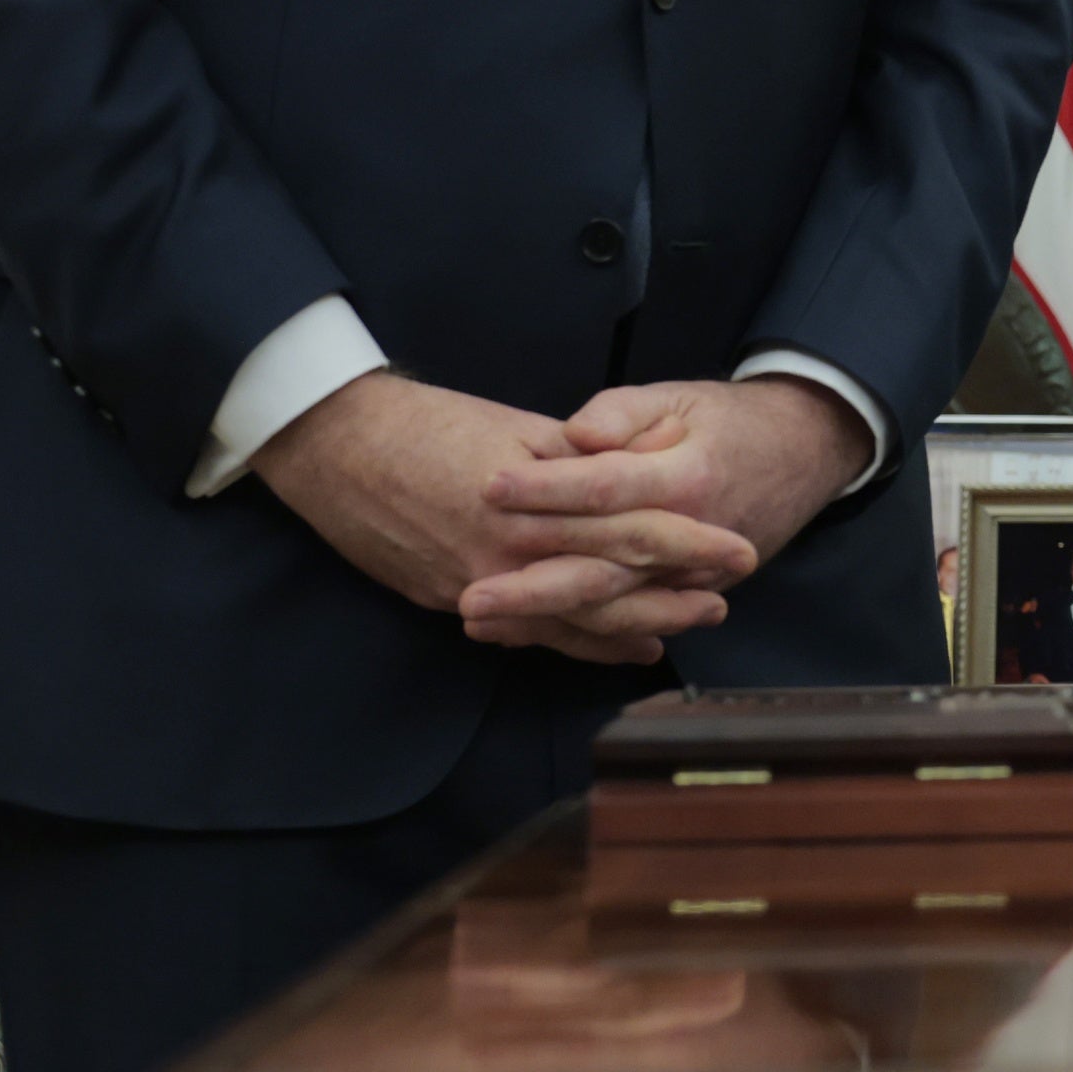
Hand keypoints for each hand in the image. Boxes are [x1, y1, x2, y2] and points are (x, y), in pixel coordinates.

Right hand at [255, 373, 749, 665]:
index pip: (631, 529)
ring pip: (569, 622)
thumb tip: (636, 474)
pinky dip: (569, 643)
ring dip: (628, 630)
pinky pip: (523, 631)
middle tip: (724, 603)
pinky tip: (604, 647)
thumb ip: (579, 460)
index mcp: (537, 504)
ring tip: (678, 633)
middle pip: (609, 588)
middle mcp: (511, 556)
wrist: (334, 448)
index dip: (689, 544)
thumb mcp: (516, 428)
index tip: (738, 550)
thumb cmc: (426, 424)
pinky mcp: (450, 599)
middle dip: (672, 599)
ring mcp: (478, 586)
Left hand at [465, 376, 872, 648]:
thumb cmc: (729, 420)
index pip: (607, 488)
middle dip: (533, 585)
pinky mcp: (691, 591)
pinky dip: (578, 634)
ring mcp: (694, 572)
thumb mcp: (679, 397)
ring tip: (480, 621)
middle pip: (604, 567)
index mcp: (688, 476)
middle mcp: (692, 534)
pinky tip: (524, 634)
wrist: (806, 453)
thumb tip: (574, 437)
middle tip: (469, 595)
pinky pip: (631, 621)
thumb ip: (622, 413)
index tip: (489, 487)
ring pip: (613, 606)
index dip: (548, 488)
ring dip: (545, 618)